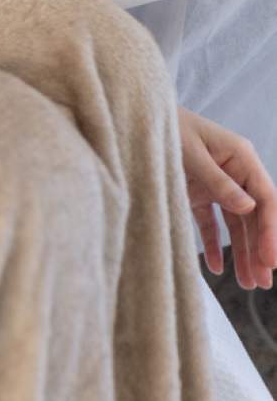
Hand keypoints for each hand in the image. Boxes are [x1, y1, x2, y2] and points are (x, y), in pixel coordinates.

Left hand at [179, 107, 276, 288]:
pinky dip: (213, 244)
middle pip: (253, 216)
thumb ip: (218, 181)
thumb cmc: (165, 126)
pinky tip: (215, 268)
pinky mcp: (197, 193)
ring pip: (235, 224)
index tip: (271, 260)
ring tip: (247, 283)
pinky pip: (210, 223)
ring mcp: (216, 184)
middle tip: (262, 283)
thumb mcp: (190, 153)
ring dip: (242, 253)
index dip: (270, 231)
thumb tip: (248, 208)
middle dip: (259, 250)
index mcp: (241, 157)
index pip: (265, 199)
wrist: (137, 116)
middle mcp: (234, 172)